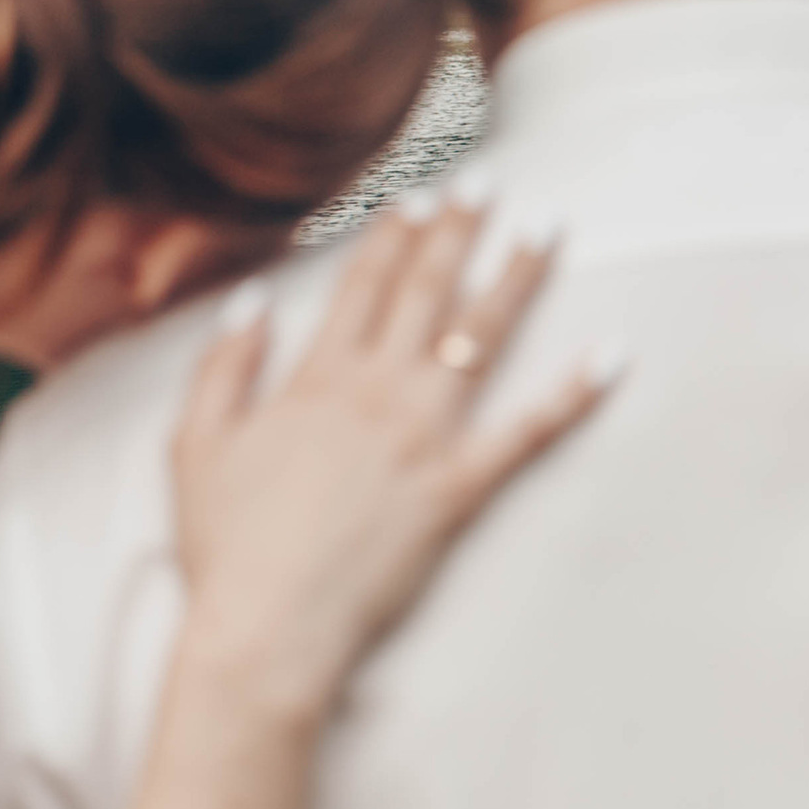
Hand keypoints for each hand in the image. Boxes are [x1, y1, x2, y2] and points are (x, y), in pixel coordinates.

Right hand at [169, 198, 610, 730]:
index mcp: (317, 379)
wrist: (266, 630)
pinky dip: (574, 392)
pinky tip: (612, 354)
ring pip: (482, 337)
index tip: (420, 193)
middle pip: (429, 291)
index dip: (395, 234)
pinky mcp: (463, 487)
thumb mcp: (197, 447)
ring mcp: (426, 436)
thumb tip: (254, 302)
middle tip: (492, 178)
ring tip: (549, 226)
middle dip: (462, 228)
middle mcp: (377, 392)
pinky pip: (530, 431)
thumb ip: (225, 368)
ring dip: (518, 276)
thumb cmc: (228, 548)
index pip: (365, 284)